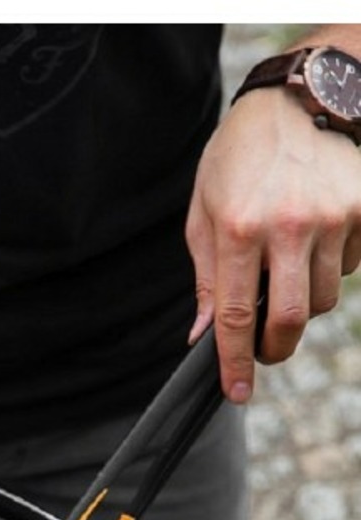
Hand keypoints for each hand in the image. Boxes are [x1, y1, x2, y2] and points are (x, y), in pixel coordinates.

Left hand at [185, 87, 360, 401]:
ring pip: (323, 298)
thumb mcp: (206, 211)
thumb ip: (207, 278)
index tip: (235, 393)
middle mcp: (288, 225)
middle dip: (276, 348)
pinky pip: (348, 266)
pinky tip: (314, 235)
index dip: (235, 362)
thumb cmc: (241, 156)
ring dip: (303, 302)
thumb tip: (205, 336)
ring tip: (286, 269)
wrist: (301, 94)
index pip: (237, 316)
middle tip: (266, 350)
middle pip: (292, 320)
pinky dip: (329, 268)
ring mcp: (332, 216)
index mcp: (239, 229)